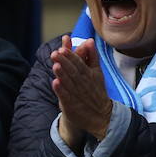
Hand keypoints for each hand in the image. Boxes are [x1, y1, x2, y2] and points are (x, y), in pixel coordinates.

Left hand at [51, 36, 112, 151]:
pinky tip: (55, 83)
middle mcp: (83, 83)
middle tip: (55, 53)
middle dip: (64, 62)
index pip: (79, 63)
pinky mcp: (72, 105)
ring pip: (69, 83)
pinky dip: (61, 90)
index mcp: (89, 74)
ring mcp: (77, 94)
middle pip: (73, 71)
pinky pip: (66, 97)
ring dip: (62, 74)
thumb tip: (89, 40)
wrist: (100, 116)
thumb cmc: (95, 90)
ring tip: (55, 65)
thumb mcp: (97, 73)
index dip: (71, 56)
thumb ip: (92, 56)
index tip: (62, 48)